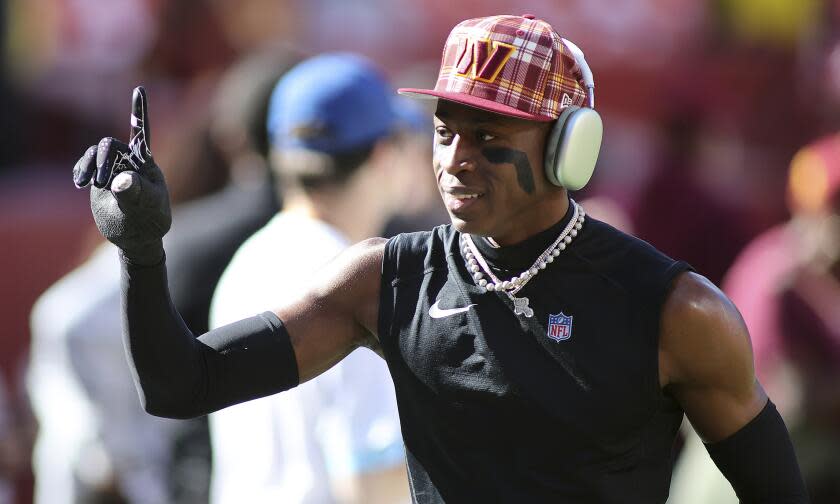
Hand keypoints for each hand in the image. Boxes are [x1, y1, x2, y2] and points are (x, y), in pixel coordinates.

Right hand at [74, 86, 170, 264]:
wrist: (136, 236)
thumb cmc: (148, 221)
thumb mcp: (146, 209)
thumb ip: (135, 194)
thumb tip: (122, 181)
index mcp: (147, 163)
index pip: (142, 133)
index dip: (139, 111)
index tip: (139, 89)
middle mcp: (130, 161)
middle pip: (110, 145)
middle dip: (102, 160)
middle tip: (98, 184)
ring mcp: (114, 168)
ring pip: (96, 153)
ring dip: (89, 165)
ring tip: (86, 185)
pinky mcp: (100, 178)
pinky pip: (86, 164)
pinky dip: (81, 170)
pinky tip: (80, 182)